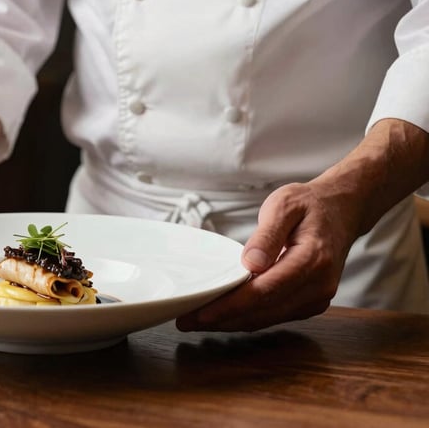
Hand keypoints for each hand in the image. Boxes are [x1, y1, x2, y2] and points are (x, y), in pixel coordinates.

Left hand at [176, 180, 358, 331]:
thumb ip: (267, 234)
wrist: (342, 211)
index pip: (264, 291)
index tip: (200, 312)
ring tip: (195, 321)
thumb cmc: (310, 204)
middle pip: (263, 312)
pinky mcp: (311, 303)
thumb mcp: (285, 205)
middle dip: (222, 319)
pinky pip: (274, 316)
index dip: (230, 306)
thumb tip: (250, 263)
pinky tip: (222, 316)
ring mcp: (317, 299)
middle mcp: (319, 286)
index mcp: (312, 260)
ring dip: (231, 323)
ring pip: (267, 319)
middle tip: (185, 321)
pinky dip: (247, 318)